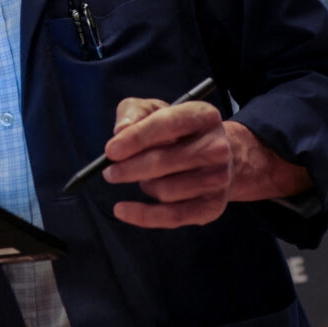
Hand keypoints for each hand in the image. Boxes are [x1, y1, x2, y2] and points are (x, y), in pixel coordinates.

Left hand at [101, 97, 231, 227]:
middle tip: (109, 171)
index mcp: (203, 116)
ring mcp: (218, 178)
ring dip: (144, 185)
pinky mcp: (212, 206)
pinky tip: (122, 210)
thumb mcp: (155, 110)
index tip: (110, 151)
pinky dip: (143, 216)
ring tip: (144, 177)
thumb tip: (120, 131)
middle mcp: (217, 147)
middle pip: (163, 162)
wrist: (216, 157)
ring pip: (164, 190)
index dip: (136, 138)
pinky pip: (172, 216)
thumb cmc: (177, 131)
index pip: (167, 125)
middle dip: (128, 168)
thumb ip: (134, 112)